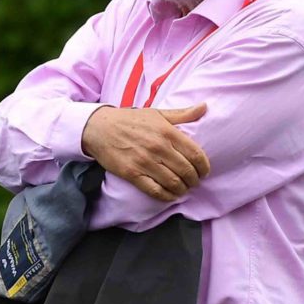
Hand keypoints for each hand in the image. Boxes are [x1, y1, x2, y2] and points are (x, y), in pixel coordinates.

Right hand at [81, 104, 210, 201]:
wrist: (99, 127)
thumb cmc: (130, 120)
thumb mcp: (157, 113)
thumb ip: (182, 114)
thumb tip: (204, 107)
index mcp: (168, 132)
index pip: (196, 154)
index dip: (204, 167)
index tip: (204, 171)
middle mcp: (158, 147)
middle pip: (186, 171)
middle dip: (194, 180)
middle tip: (193, 182)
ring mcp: (145, 161)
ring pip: (173, 183)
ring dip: (182, 189)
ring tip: (182, 189)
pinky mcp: (132, 173)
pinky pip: (155, 190)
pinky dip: (166, 196)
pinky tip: (170, 195)